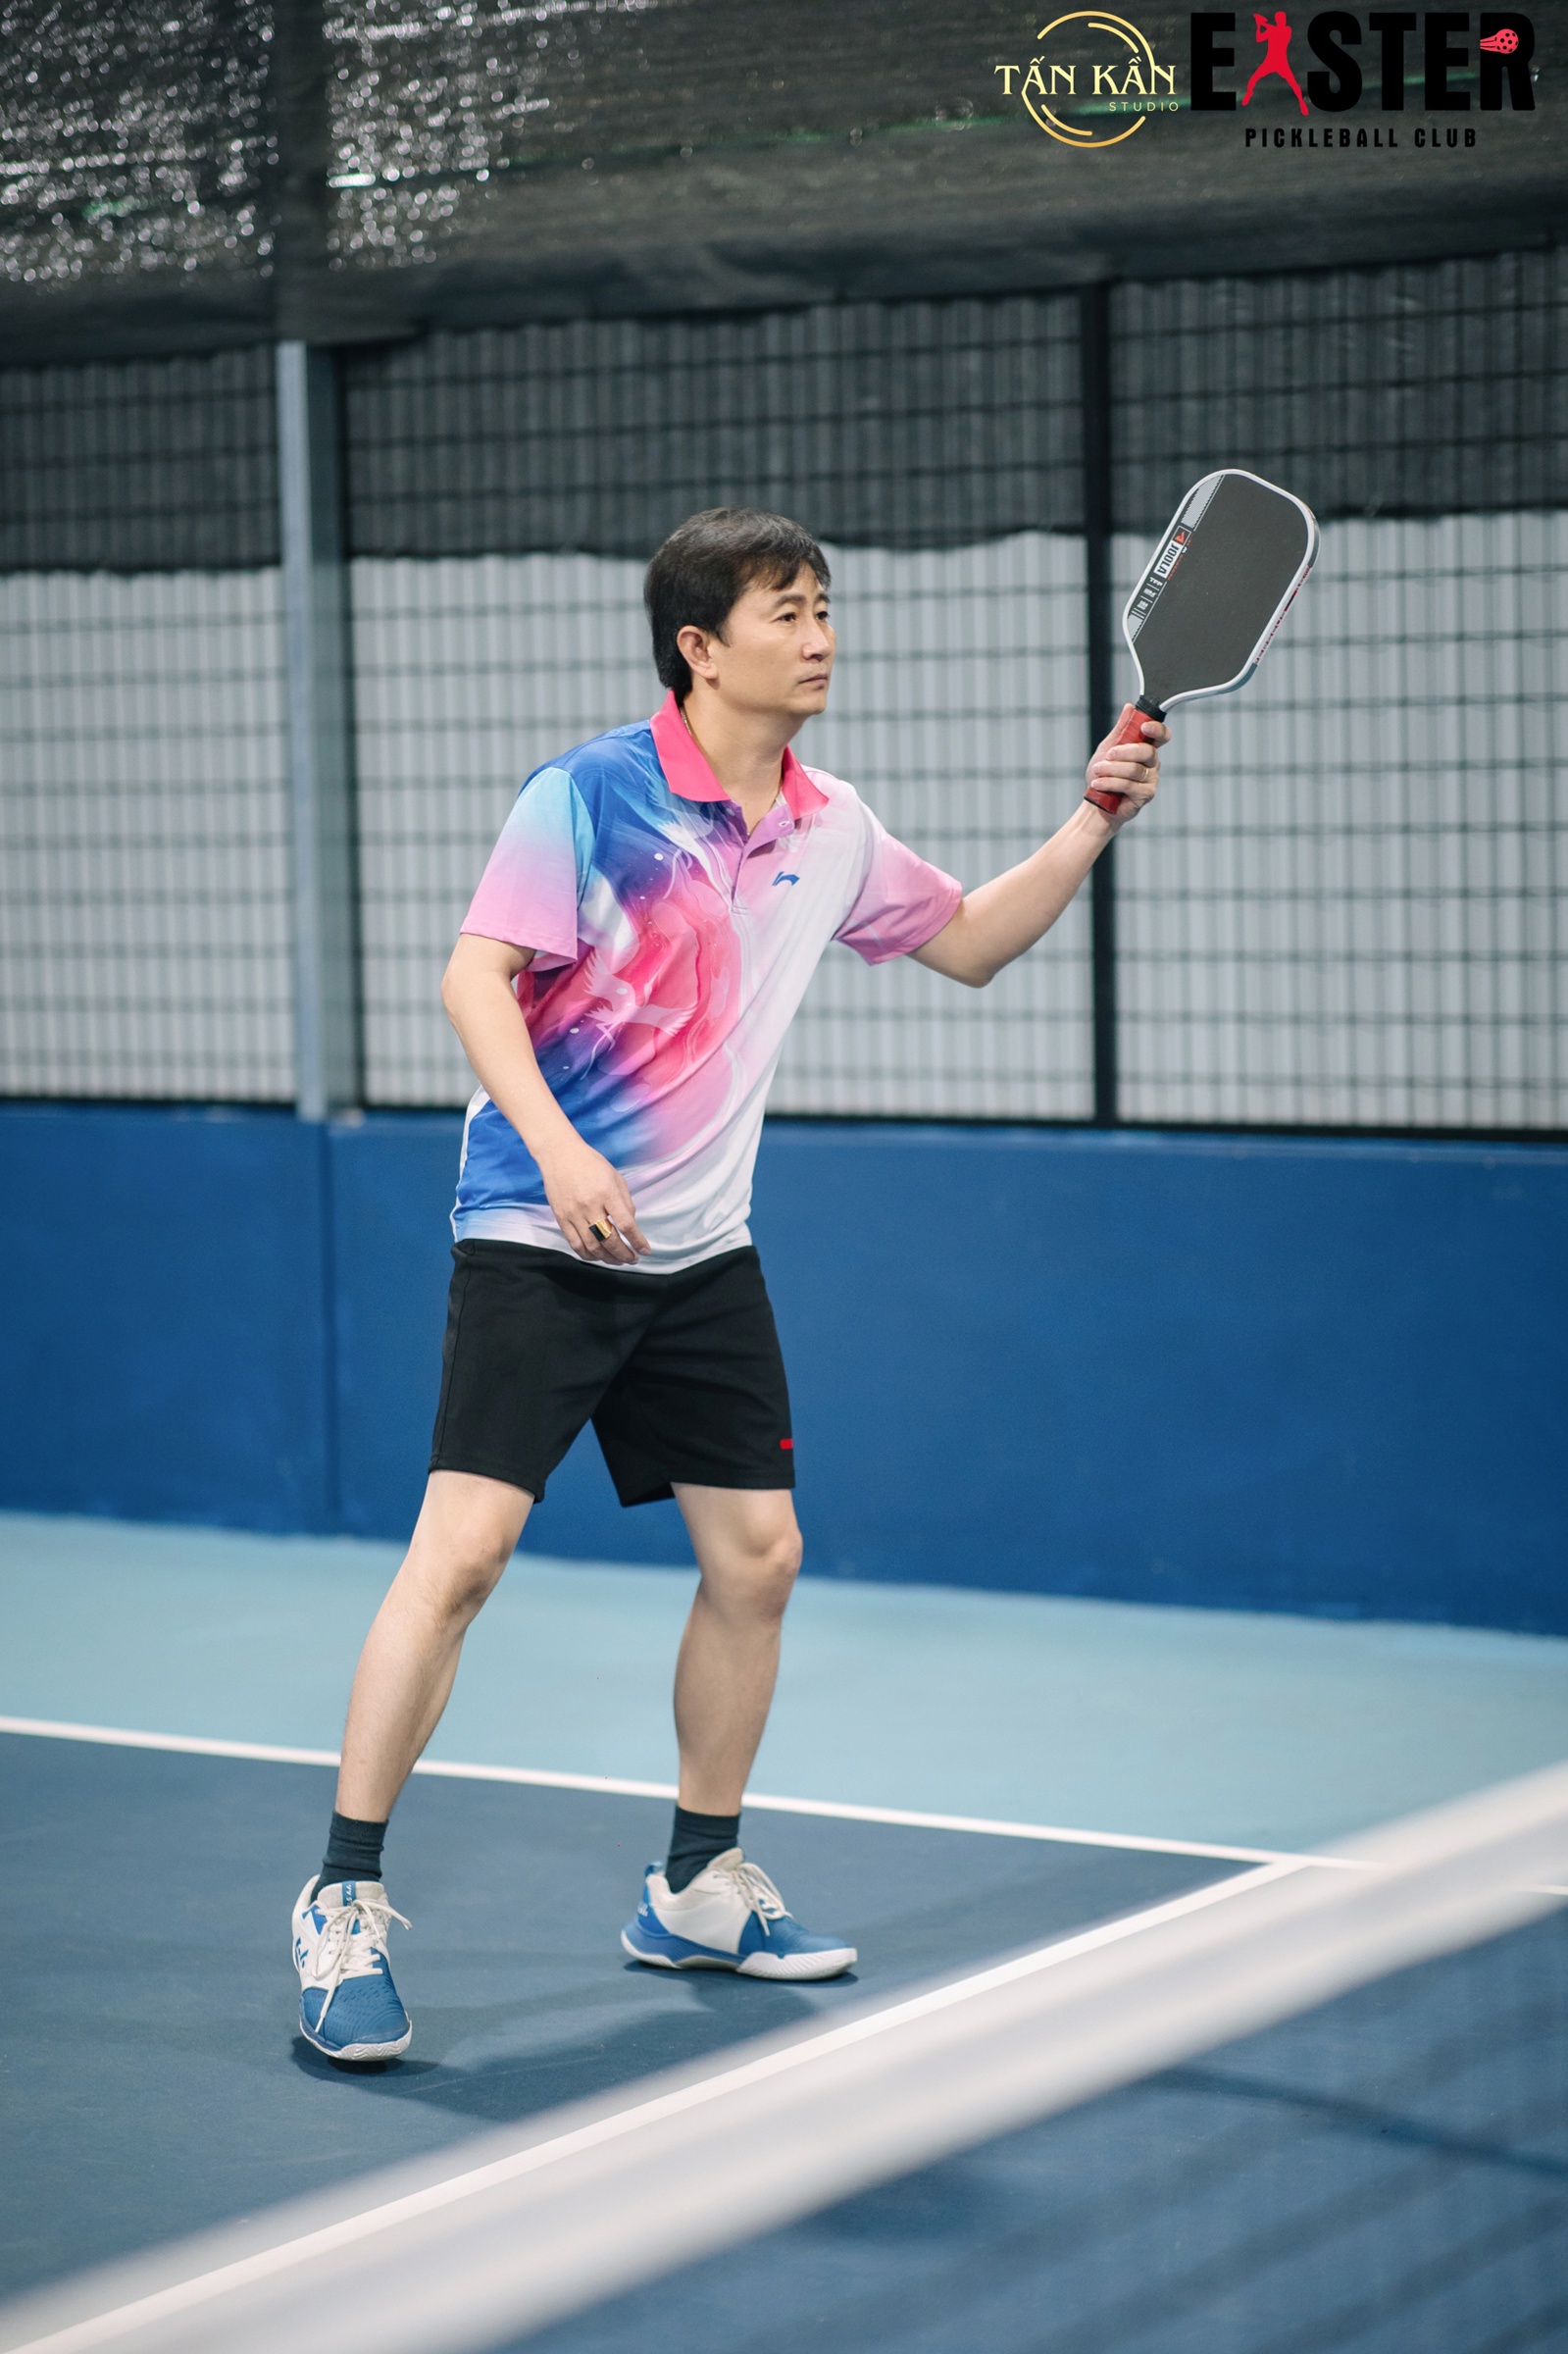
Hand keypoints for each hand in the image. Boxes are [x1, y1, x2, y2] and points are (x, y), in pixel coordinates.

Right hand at [537, 1135, 650, 1264]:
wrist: (559, 1155)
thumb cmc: (591, 1164)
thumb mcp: (616, 1177)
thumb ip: (625, 1202)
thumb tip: (630, 1226)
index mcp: (606, 1193)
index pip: (625, 1224)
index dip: (637, 1241)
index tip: (645, 1250)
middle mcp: (589, 1205)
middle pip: (609, 1240)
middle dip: (624, 1255)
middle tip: (633, 1259)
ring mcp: (573, 1214)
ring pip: (592, 1247)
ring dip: (607, 1258)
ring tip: (618, 1260)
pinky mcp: (561, 1218)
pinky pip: (575, 1244)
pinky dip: (588, 1255)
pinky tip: (598, 1257)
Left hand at [1084, 708, 1167, 823]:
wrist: (1096, 802)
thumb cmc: (1103, 775)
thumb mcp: (1107, 748)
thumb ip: (1120, 730)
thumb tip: (1129, 707)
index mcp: (1146, 748)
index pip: (1161, 736)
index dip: (1157, 729)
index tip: (1144, 727)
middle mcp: (1152, 763)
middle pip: (1147, 751)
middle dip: (1124, 751)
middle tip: (1107, 754)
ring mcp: (1151, 780)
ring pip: (1135, 769)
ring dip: (1112, 769)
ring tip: (1097, 771)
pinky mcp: (1146, 795)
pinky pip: (1129, 785)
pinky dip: (1110, 782)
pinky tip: (1098, 783)